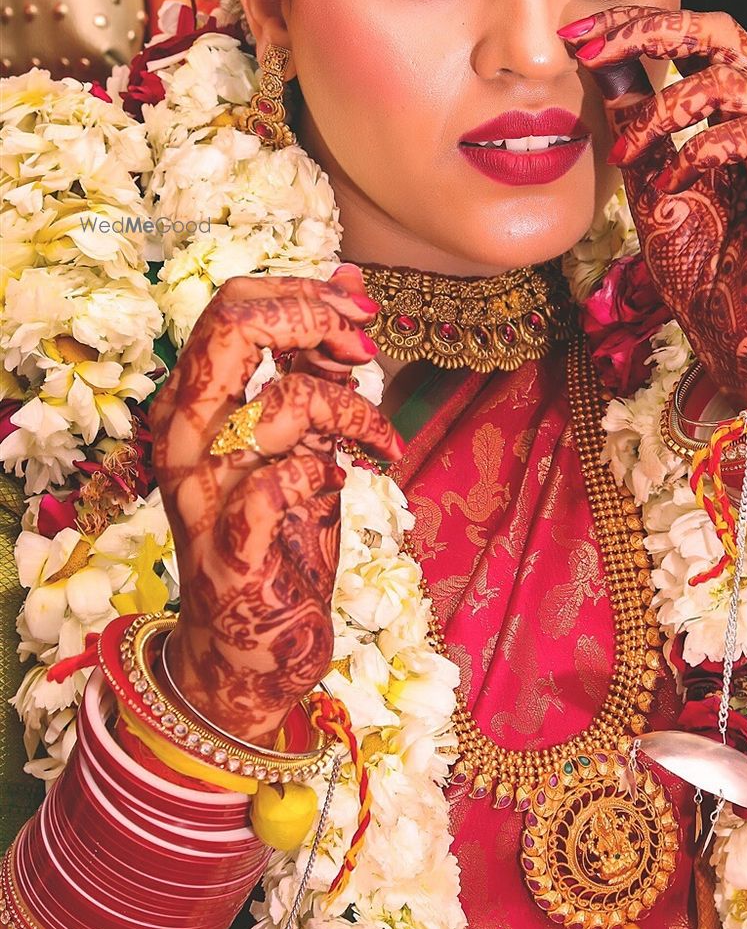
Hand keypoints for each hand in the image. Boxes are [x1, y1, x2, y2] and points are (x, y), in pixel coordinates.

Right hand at [147, 266, 402, 744]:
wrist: (249, 648)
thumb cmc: (279, 535)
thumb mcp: (304, 433)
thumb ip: (316, 358)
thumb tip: (350, 280)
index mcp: (196, 401)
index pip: (235, 305)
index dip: (305, 294)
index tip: (359, 315)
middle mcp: (187, 436)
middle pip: (233, 326)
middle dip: (313, 318)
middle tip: (363, 348)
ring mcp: (206, 491)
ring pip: (283, 402)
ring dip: (353, 408)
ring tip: (378, 437)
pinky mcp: (234, 545)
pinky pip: (285, 481)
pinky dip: (329, 471)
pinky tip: (346, 481)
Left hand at [562, 8, 746, 403]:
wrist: (736, 342)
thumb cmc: (702, 271)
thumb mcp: (648, 181)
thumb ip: (634, 121)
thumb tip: (600, 58)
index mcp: (741, 115)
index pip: (697, 41)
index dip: (638, 25)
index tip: (574, 33)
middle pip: (726, 34)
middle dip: (653, 29)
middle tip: (591, 44)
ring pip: (735, 82)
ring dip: (665, 107)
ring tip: (628, 147)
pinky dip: (702, 150)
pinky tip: (671, 181)